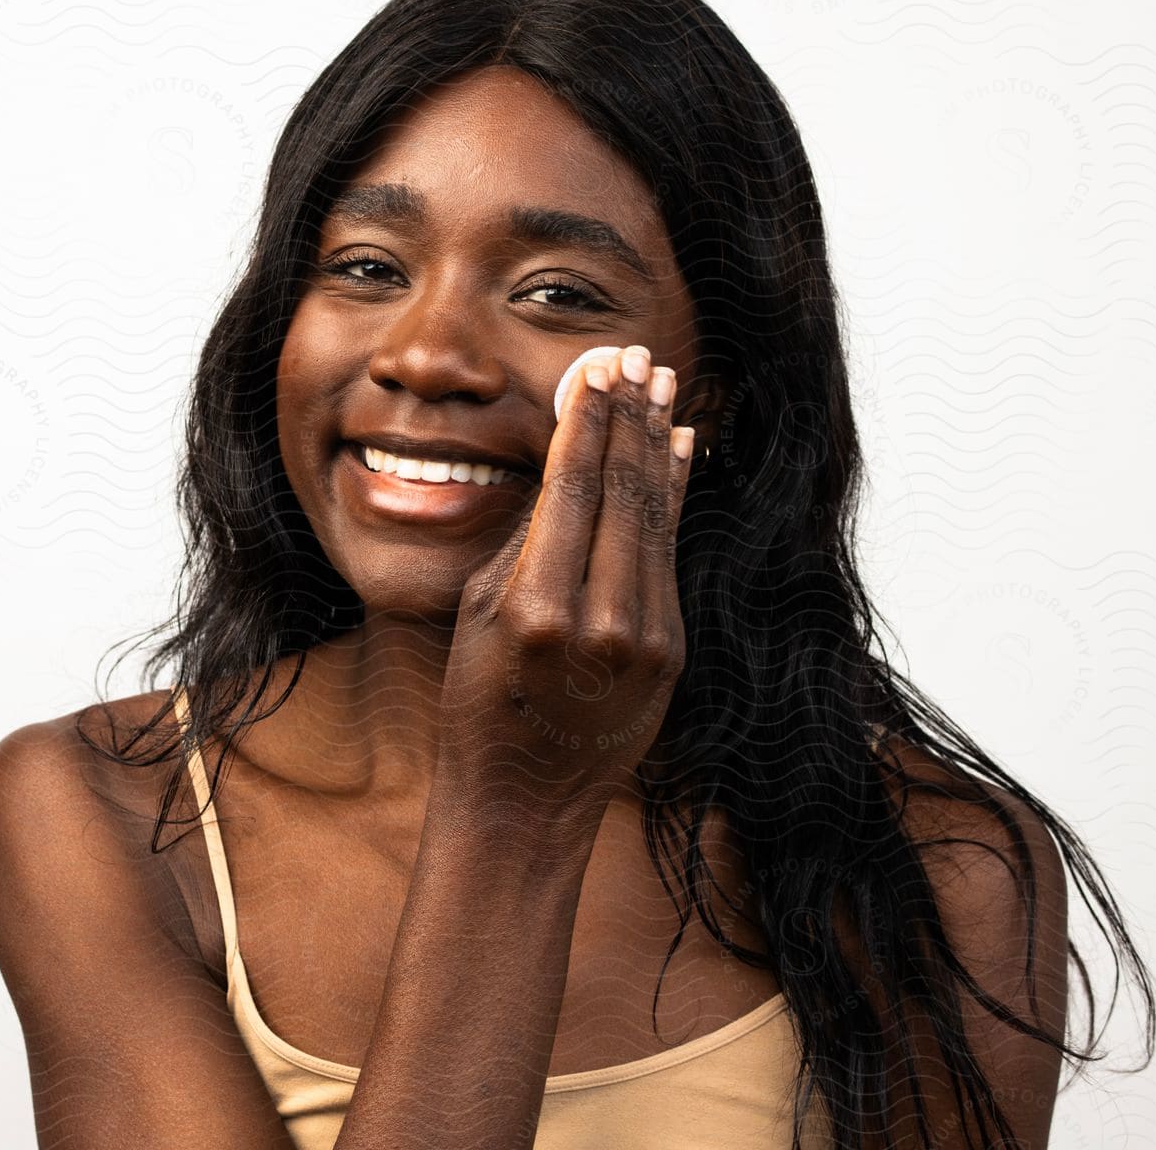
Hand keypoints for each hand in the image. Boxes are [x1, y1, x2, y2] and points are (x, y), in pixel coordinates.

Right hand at [436, 344, 694, 822]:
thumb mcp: (479, 613)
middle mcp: (598, 621)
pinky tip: (677, 451)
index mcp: (535, 609)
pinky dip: (674, 497)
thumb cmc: (480, 703)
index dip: (587, 420)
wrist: (524, 798)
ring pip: (655, 518)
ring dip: (658, 444)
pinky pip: (670, 556)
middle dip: (628, 416)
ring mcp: (643, 640)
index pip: (571, 488)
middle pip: (621, 492)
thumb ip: (527, 541)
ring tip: (662, 386)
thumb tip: (569, 462)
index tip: (596, 367)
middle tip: (637, 356)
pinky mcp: (670, 653)